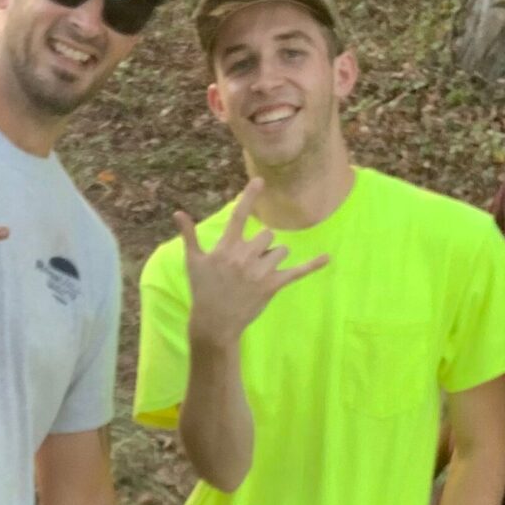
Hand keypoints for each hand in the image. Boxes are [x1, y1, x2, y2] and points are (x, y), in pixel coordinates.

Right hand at [179, 178, 327, 347]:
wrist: (213, 323)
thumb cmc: (202, 291)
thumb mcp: (193, 262)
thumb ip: (189, 235)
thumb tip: (178, 213)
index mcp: (226, 247)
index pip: (239, 216)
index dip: (249, 197)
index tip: (260, 181)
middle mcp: (244, 256)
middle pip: (267, 235)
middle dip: (262, 246)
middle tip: (248, 265)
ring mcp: (259, 271)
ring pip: (280, 251)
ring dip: (273, 259)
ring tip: (257, 276)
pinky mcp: (272, 286)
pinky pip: (296, 272)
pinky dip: (312, 265)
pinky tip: (327, 258)